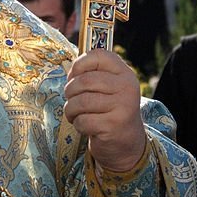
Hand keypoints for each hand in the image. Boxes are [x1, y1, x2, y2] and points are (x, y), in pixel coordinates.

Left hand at [64, 48, 145, 171]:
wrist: (126, 140)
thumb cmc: (108, 108)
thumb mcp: (106, 87)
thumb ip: (92, 73)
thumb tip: (71, 67)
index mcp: (124, 73)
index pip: (98, 55)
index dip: (79, 64)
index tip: (74, 77)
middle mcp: (127, 87)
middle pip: (84, 80)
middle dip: (70, 91)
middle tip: (71, 99)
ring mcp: (123, 107)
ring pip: (81, 101)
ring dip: (71, 109)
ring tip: (74, 113)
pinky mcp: (114, 125)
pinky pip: (83, 120)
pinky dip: (78, 124)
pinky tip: (84, 126)